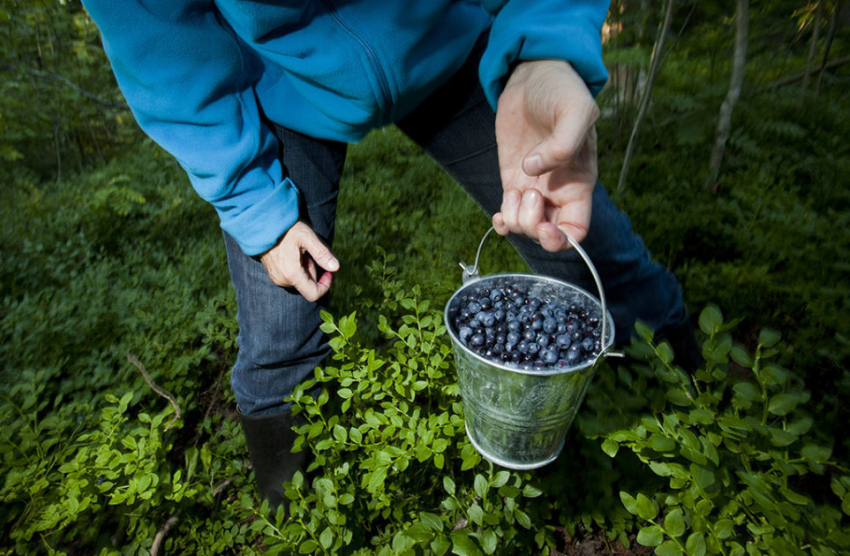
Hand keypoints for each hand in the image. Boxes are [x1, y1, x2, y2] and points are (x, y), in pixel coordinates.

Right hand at [259, 221, 339, 301]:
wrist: (261, 224)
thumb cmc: (286, 229)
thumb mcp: (307, 238)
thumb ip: (322, 254)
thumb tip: (336, 268)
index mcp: (292, 274)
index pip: (313, 294)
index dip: (325, 285)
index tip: (328, 272)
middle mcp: (283, 280)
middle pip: (307, 285)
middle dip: (312, 270)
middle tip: (307, 252)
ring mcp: (276, 278)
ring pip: (299, 280)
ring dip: (304, 268)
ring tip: (298, 250)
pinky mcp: (273, 274)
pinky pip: (290, 276)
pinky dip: (295, 267)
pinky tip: (291, 252)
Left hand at [492, 59, 598, 251]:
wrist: (534, 75)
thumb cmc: (563, 91)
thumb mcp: (575, 109)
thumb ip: (564, 142)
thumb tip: (533, 169)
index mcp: (579, 182)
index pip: (577, 230)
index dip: (562, 239)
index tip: (544, 226)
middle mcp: (558, 191)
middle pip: (548, 235)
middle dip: (533, 227)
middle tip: (528, 193)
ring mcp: (534, 187)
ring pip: (525, 228)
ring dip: (515, 219)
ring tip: (514, 190)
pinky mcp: (512, 181)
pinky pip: (508, 215)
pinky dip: (502, 222)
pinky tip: (499, 213)